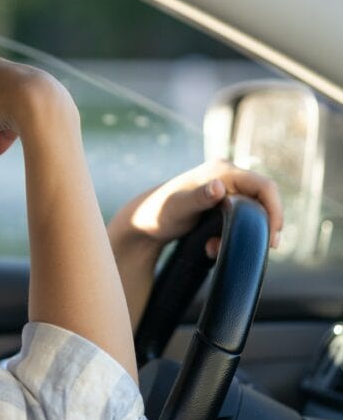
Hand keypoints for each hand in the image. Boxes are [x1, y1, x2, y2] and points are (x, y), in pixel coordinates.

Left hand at [110, 159, 283, 258]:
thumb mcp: (178, 207)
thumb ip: (199, 197)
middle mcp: (226, 176)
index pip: (265, 186)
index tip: (273, 236)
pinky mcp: (220, 203)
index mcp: (221, 170)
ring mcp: (224, 189)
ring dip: (245, 233)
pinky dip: (232, 235)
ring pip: (252, 212)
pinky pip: (239, 219)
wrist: (143, 221)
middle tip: (263, 249)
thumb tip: (218, 186)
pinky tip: (212, 247)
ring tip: (218, 248)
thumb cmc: (158, 212)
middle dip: (263, 225)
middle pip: (263, 199)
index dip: (276, 210)